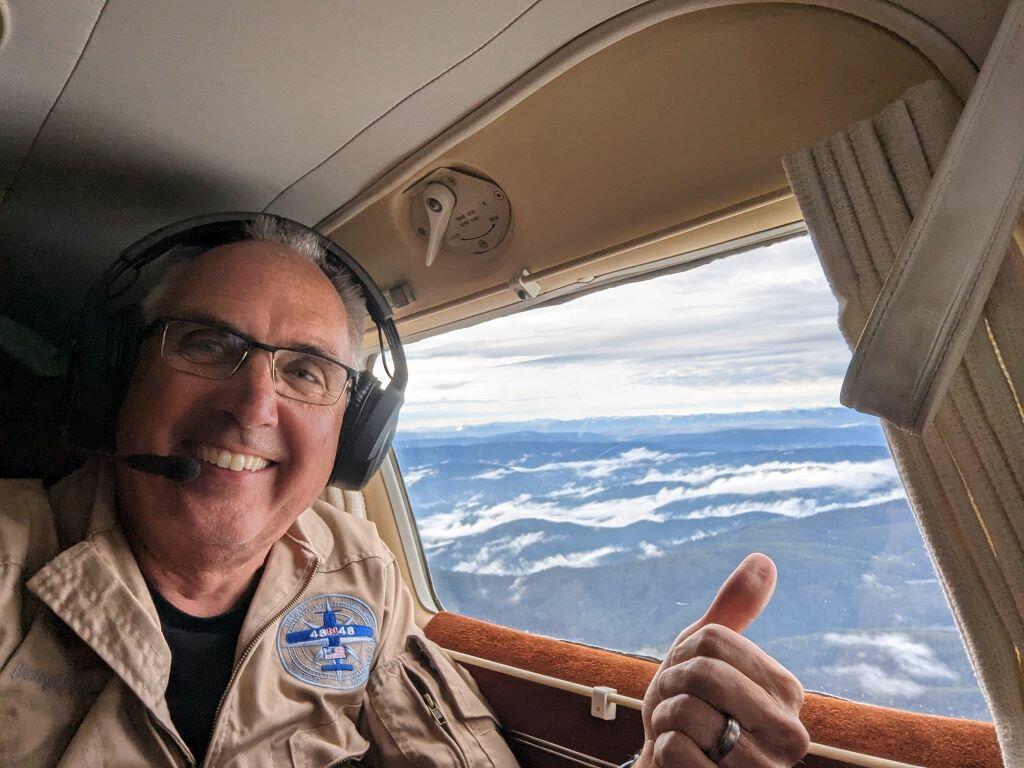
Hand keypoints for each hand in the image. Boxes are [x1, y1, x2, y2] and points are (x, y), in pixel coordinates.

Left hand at [637, 553, 808, 767]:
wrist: (675, 767)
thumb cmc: (694, 708)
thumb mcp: (706, 654)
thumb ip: (735, 609)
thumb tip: (764, 559)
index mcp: (787, 692)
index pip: (713, 640)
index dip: (684, 655)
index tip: (689, 681)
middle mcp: (789, 734)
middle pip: (703, 673)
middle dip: (671, 686)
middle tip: (677, 708)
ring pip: (685, 714)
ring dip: (666, 722)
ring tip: (684, 738)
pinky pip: (673, 751)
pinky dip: (663, 752)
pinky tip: (683, 763)